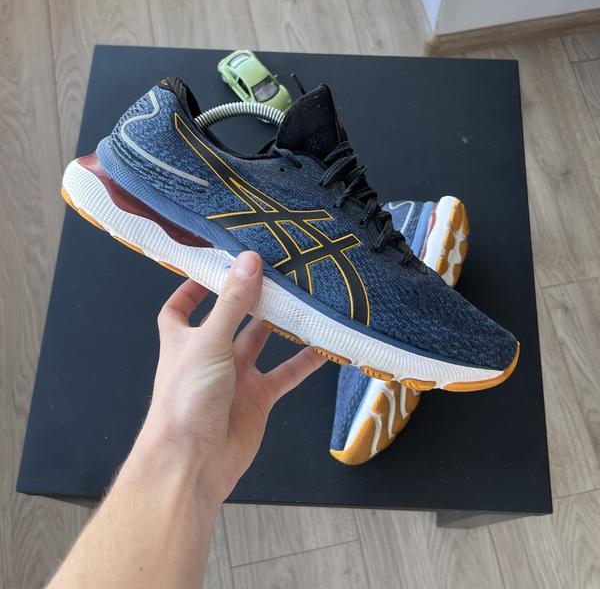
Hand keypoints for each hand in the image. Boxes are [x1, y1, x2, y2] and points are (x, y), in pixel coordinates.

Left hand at [137, 251, 324, 505]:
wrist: (193, 464)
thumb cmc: (185, 400)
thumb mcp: (209, 342)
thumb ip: (232, 303)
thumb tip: (249, 261)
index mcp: (184, 339)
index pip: (182, 306)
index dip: (195, 286)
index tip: (217, 264)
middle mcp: (209, 354)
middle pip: (231, 317)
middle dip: (252, 297)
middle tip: (278, 271)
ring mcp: (235, 377)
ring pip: (261, 342)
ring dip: (281, 323)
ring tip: (304, 296)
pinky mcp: (258, 398)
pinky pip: (286, 373)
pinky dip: (305, 361)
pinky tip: (325, 345)